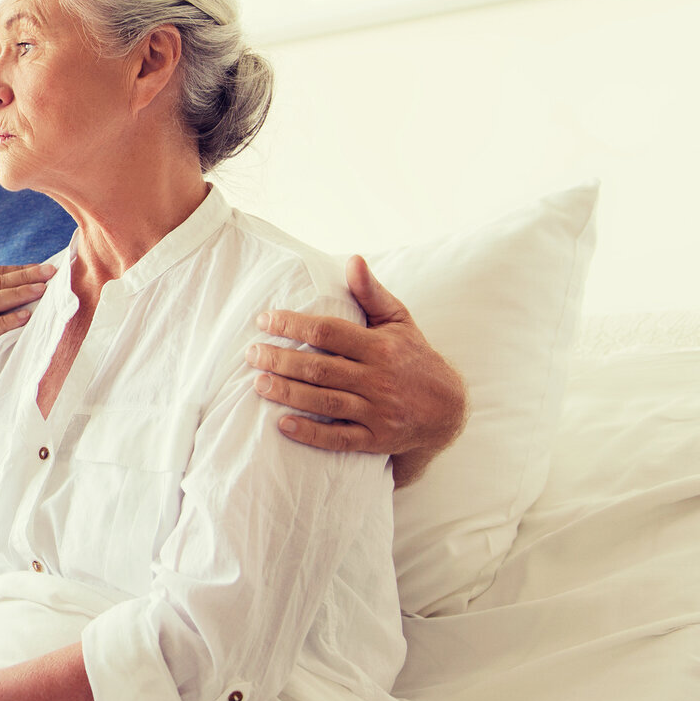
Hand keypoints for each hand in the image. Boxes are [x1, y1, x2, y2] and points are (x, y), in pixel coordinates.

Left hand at [249, 256, 468, 483]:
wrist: (448, 409)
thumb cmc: (413, 357)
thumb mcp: (399, 321)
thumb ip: (371, 293)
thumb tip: (352, 260)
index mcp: (382, 347)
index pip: (329, 332)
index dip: (293, 324)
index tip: (265, 321)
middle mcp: (379, 379)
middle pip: (321, 368)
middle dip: (281, 360)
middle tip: (251, 354)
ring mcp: (378, 412)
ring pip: (325, 403)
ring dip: (288, 393)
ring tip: (258, 383)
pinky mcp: (376, 440)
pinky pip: (339, 439)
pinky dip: (310, 434)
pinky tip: (283, 424)